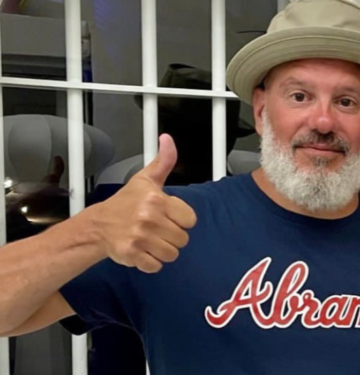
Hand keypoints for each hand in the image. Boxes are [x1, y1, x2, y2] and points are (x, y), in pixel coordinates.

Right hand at [87, 134, 196, 272]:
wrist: (98, 225)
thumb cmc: (125, 203)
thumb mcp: (146, 180)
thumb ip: (163, 161)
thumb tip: (168, 139)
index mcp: (156, 200)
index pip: (190, 220)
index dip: (180, 220)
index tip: (167, 216)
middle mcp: (148, 219)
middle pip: (183, 239)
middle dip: (172, 236)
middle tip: (157, 229)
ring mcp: (140, 238)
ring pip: (172, 254)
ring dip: (163, 251)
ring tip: (151, 240)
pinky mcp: (132, 255)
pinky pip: (156, 266)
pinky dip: (151, 263)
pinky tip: (142, 251)